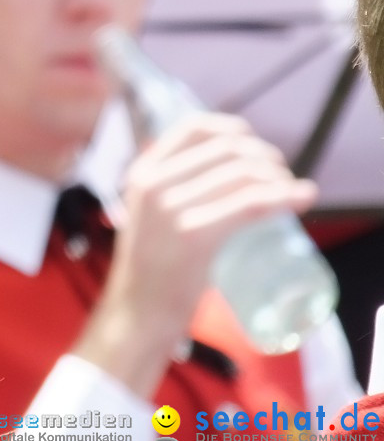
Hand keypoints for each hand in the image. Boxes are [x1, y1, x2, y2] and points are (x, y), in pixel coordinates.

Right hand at [72, 113, 316, 395]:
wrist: (137, 312)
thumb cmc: (151, 268)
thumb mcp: (149, 214)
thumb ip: (170, 190)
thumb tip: (222, 172)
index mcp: (141, 172)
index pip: (192, 127)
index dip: (231, 128)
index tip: (253, 144)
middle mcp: (153, 182)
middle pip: (225, 148)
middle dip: (264, 155)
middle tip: (280, 175)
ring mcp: (171, 207)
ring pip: (243, 173)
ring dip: (278, 176)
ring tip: (291, 190)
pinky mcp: (194, 234)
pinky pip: (250, 204)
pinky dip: (284, 196)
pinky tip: (303, 196)